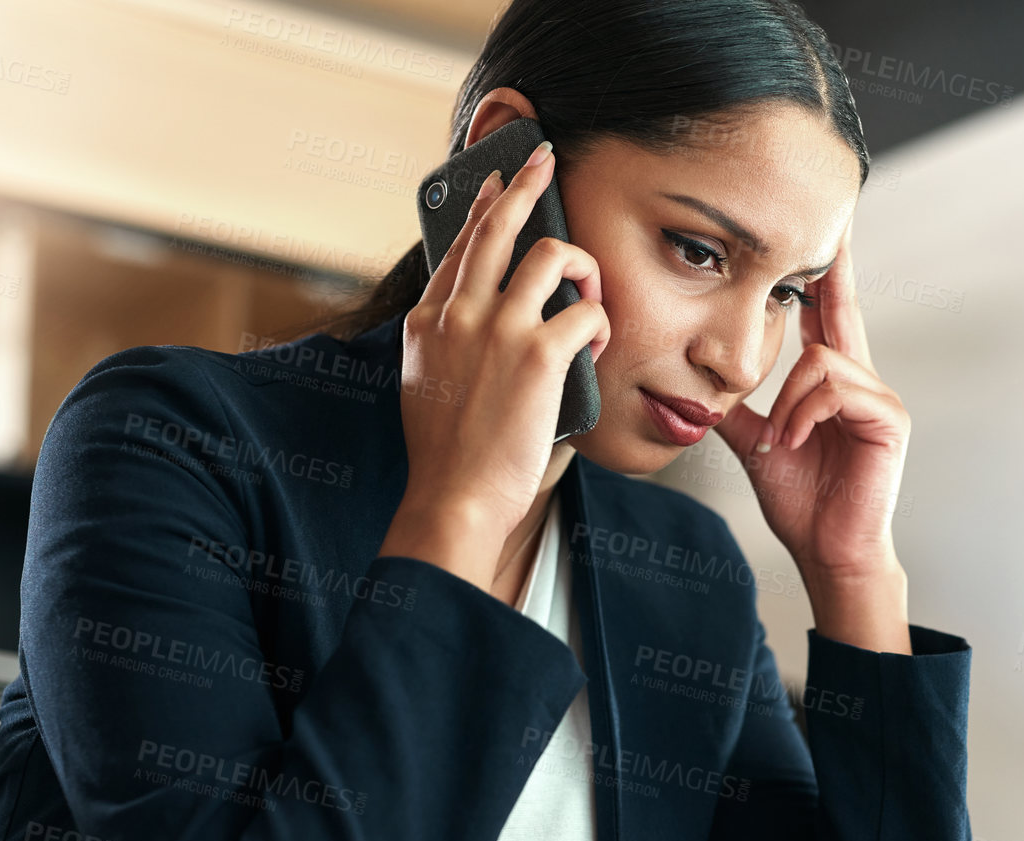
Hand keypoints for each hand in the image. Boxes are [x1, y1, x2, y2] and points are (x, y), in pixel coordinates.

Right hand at [380, 140, 610, 588]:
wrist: (454, 498)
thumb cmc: (449, 458)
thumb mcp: (424, 386)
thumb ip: (447, 345)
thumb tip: (479, 324)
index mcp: (427, 322)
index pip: (460, 247)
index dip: (482, 208)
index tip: (497, 183)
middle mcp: (457, 314)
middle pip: (497, 226)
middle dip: (526, 182)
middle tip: (546, 159)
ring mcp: (496, 329)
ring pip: (550, 255)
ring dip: (582, 267)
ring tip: (591, 294)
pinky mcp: (536, 354)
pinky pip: (586, 313)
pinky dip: (600, 326)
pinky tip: (595, 350)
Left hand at [712, 219, 908, 588]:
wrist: (826, 552)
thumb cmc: (803, 505)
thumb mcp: (756, 446)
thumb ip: (738, 411)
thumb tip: (699, 389)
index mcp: (834, 384)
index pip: (827, 316)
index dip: (823, 276)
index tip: (820, 235)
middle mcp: (862, 382)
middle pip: (842, 311)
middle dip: (831, 271)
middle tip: (829, 230)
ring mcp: (880, 399)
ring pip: (821, 360)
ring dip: (788, 400)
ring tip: (780, 439)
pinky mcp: (889, 420)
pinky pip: (835, 388)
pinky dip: (805, 413)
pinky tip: (795, 440)